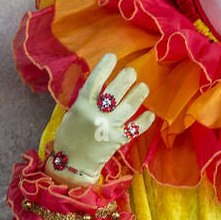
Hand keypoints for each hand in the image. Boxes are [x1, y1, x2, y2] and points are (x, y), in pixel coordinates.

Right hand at [45, 53, 154, 185]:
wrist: (72, 163)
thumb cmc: (70, 135)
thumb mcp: (72, 113)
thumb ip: (86, 100)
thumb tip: (101, 83)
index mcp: (81, 106)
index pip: (94, 82)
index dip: (104, 68)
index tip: (112, 56)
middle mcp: (96, 116)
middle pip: (113, 93)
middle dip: (125, 79)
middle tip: (132, 71)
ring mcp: (108, 128)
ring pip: (127, 108)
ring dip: (137, 95)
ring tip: (144, 86)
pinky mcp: (117, 141)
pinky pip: (134, 129)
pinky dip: (144, 122)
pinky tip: (150, 114)